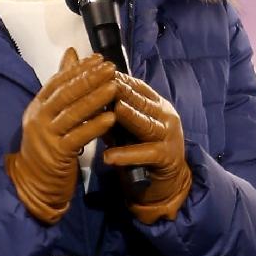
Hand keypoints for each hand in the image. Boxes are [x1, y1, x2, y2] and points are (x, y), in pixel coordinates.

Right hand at [5, 49, 118, 224]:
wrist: (32, 183)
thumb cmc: (47, 148)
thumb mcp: (51, 116)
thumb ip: (62, 87)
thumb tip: (71, 53)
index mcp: (37, 106)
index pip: (58, 81)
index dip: (79, 69)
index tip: (99, 59)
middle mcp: (38, 118)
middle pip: (66, 94)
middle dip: (89, 79)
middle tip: (110, 69)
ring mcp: (46, 136)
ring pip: (72, 113)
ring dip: (95, 99)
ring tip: (114, 87)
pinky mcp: (56, 154)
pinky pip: (78, 137)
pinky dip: (95, 126)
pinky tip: (111, 117)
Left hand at [106, 74, 191, 223]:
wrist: (165, 183)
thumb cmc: (142, 151)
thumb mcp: (126, 128)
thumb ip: (112, 113)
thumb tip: (86, 96)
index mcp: (157, 105)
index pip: (136, 87)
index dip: (117, 79)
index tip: (95, 72)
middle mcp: (166, 116)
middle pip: (141, 102)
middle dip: (121, 92)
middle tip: (100, 85)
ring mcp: (169, 136)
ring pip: (146, 124)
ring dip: (130, 117)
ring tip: (114, 111)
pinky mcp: (167, 157)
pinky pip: (145, 154)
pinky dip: (127, 155)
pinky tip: (108, 156)